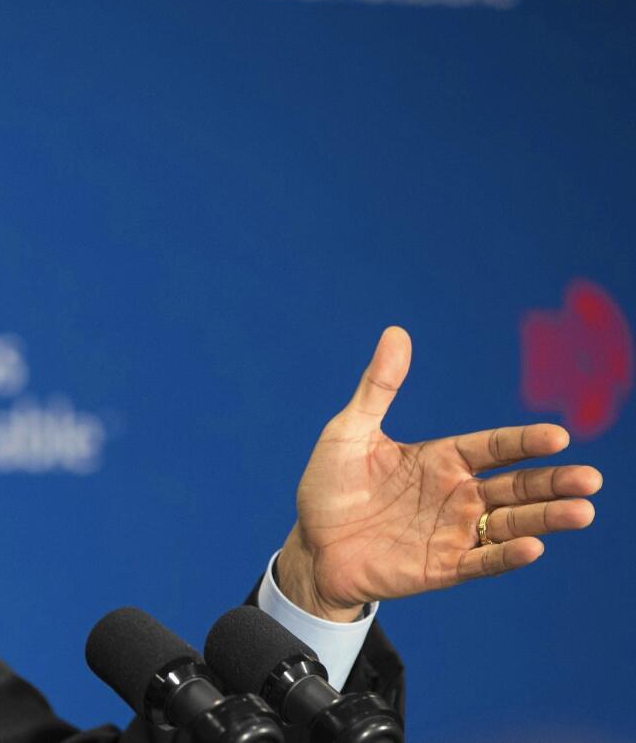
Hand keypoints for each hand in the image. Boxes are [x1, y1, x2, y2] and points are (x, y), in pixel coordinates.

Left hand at [276, 327, 601, 621]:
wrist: (309, 544)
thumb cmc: (330, 486)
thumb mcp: (349, 431)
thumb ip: (378, 387)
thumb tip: (396, 332)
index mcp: (441, 459)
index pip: (494, 447)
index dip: (525, 441)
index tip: (558, 436)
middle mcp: (456, 495)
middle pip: (516, 486)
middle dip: (553, 482)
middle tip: (592, 479)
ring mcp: (451, 532)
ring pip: (510, 524)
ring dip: (545, 519)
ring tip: (582, 511)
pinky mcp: (439, 568)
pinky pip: (479, 561)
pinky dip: (505, 556)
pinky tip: (532, 547)